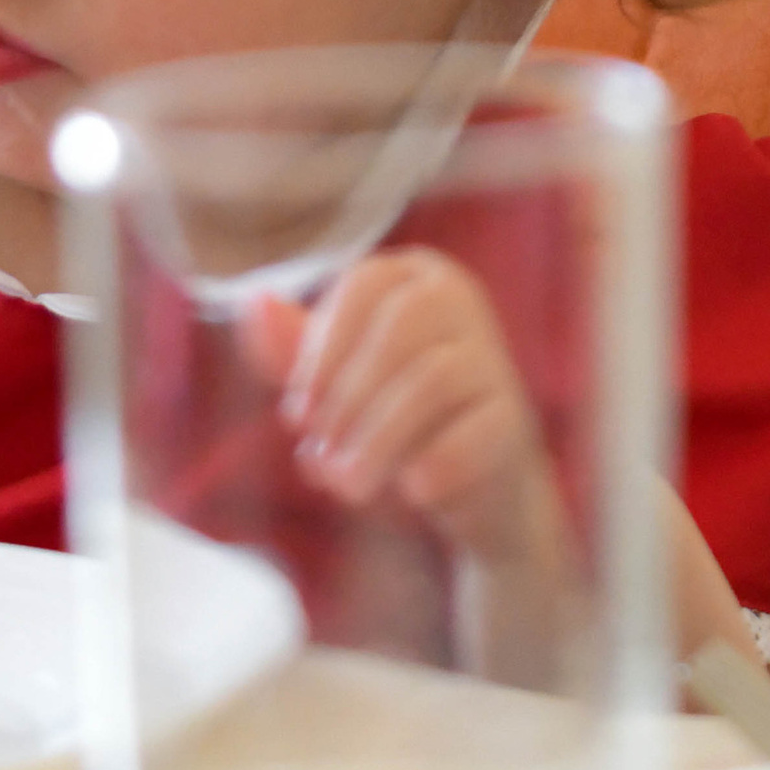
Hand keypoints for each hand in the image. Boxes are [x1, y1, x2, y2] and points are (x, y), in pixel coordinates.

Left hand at [240, 250, 564, 573]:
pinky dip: (435, 464)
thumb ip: (289, 351)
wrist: (464, 490)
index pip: (363, 286)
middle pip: (399, 327)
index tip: (296, 417)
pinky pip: (475, 431)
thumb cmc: (386, 423)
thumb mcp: (330, 388)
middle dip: (348, 397)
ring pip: (432, 381)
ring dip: (378, 441)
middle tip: (318, 457)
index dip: (322, 350)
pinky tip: (411, 492)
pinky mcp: (514, 417)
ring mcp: (493, 356)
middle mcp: (459, 300)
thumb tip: (255, 302)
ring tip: (348, 487)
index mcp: (410, 277)